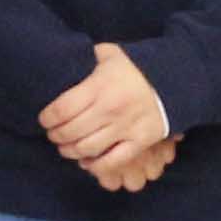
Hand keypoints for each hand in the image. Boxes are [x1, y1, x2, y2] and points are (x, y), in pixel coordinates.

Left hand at [40, 44, 171, 189]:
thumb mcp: (108, 54)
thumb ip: (86, 59)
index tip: (44, 119)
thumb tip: (63, 61)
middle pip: (71, 131)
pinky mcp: (140, 142)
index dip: (47, 118)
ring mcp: (126, 127)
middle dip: (56, 136)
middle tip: (53, 134)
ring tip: (66, 147)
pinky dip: (95, 166)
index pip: (61, 109)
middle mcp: (110, 109)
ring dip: (70, 151)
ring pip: (88, 149)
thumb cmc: (135, 66)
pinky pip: (112, 161)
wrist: (175, 79)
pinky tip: (86, 162)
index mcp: (99, 86)